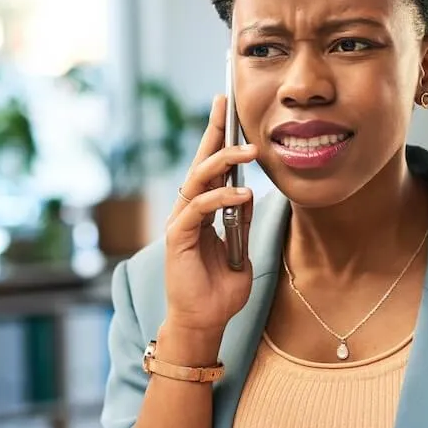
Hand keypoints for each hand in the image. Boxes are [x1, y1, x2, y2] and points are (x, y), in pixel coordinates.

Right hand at [163, 94, 259, 335]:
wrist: (205, 321)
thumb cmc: (221, 289)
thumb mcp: (241, 248)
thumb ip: (241, 221)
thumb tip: (248, 192)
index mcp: (202, 210)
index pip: (209, 166)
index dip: (217, 136)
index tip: (227, 107)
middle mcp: (187, 210)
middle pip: (199, 162)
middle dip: (214, 132)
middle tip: (228, 106)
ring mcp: (180, 222)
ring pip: (198, 179)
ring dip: (224, 162)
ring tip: (250, 151)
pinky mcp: (177, 238)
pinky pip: (198, 209)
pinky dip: (220, 198)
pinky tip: (240, 194)